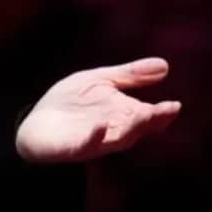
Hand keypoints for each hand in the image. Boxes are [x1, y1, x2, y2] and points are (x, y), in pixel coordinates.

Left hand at [15, 57, 180, 163]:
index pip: (149, 115)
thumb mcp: (98, 81)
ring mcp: (96, 140)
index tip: (174, 105)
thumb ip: (129, 75)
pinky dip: (95, 136)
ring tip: (143, 113)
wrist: (36, 123)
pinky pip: (88, 143)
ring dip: (132, 127)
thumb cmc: (70, 102)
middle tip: (166, 110)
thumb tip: (165, 65)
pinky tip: (101, 126)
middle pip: (138, 127)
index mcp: (124, 114)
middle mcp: (115, 129)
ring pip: (120, 137)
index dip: (162, 113)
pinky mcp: (75, 146)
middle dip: (152, 119)